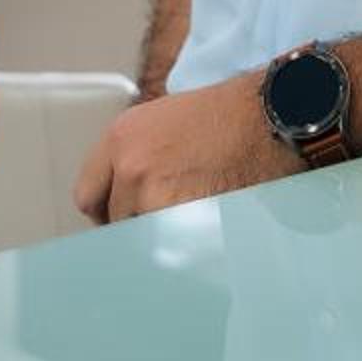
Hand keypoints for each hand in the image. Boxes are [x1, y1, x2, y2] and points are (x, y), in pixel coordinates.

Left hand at [73, 75, 296, 224]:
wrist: (273, 115)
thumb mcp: (165, 120)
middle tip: (171, 214)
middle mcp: (129, 164)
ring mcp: (152, 192)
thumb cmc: (230, 116)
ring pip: (145, 236)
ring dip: (166, 233)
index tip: (122, 217)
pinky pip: (171, 245)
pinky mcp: (179, 215)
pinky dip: (187, 242)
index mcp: (120, 136)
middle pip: (117, 221)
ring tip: (197, 211)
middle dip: (140, 221)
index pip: (88, 196)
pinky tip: (209, 221)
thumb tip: (123, 198)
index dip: (108, 211)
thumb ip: (135, 156)